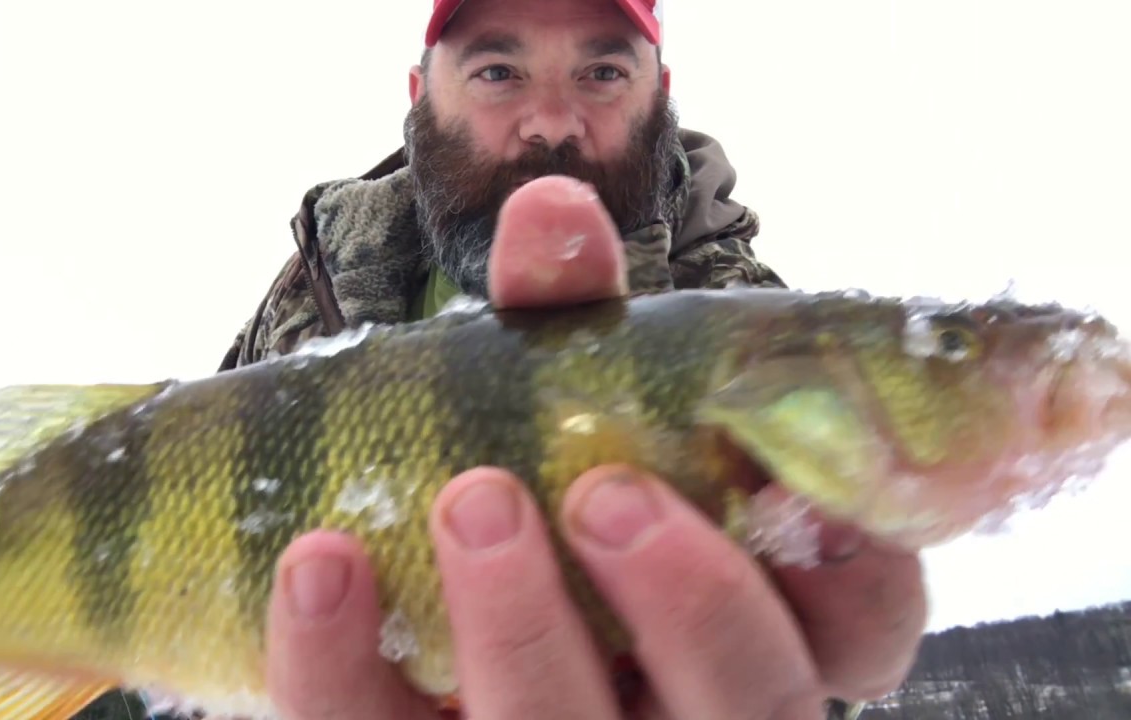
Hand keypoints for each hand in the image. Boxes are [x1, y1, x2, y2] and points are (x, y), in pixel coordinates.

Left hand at [263, 176, 928, 718]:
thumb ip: (573, 318)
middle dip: (692, 604)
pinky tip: (319, 563)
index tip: (799, 482)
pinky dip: (338, 662)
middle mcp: (688, 714)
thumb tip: (551, 211)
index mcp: (765, 625)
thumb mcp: (569, 402)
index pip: (860, 632)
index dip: (858, 578)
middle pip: (748, 702)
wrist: (412, 566)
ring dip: (524, 626)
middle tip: (606, 492)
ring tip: (471, 498)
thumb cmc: (538, 475)